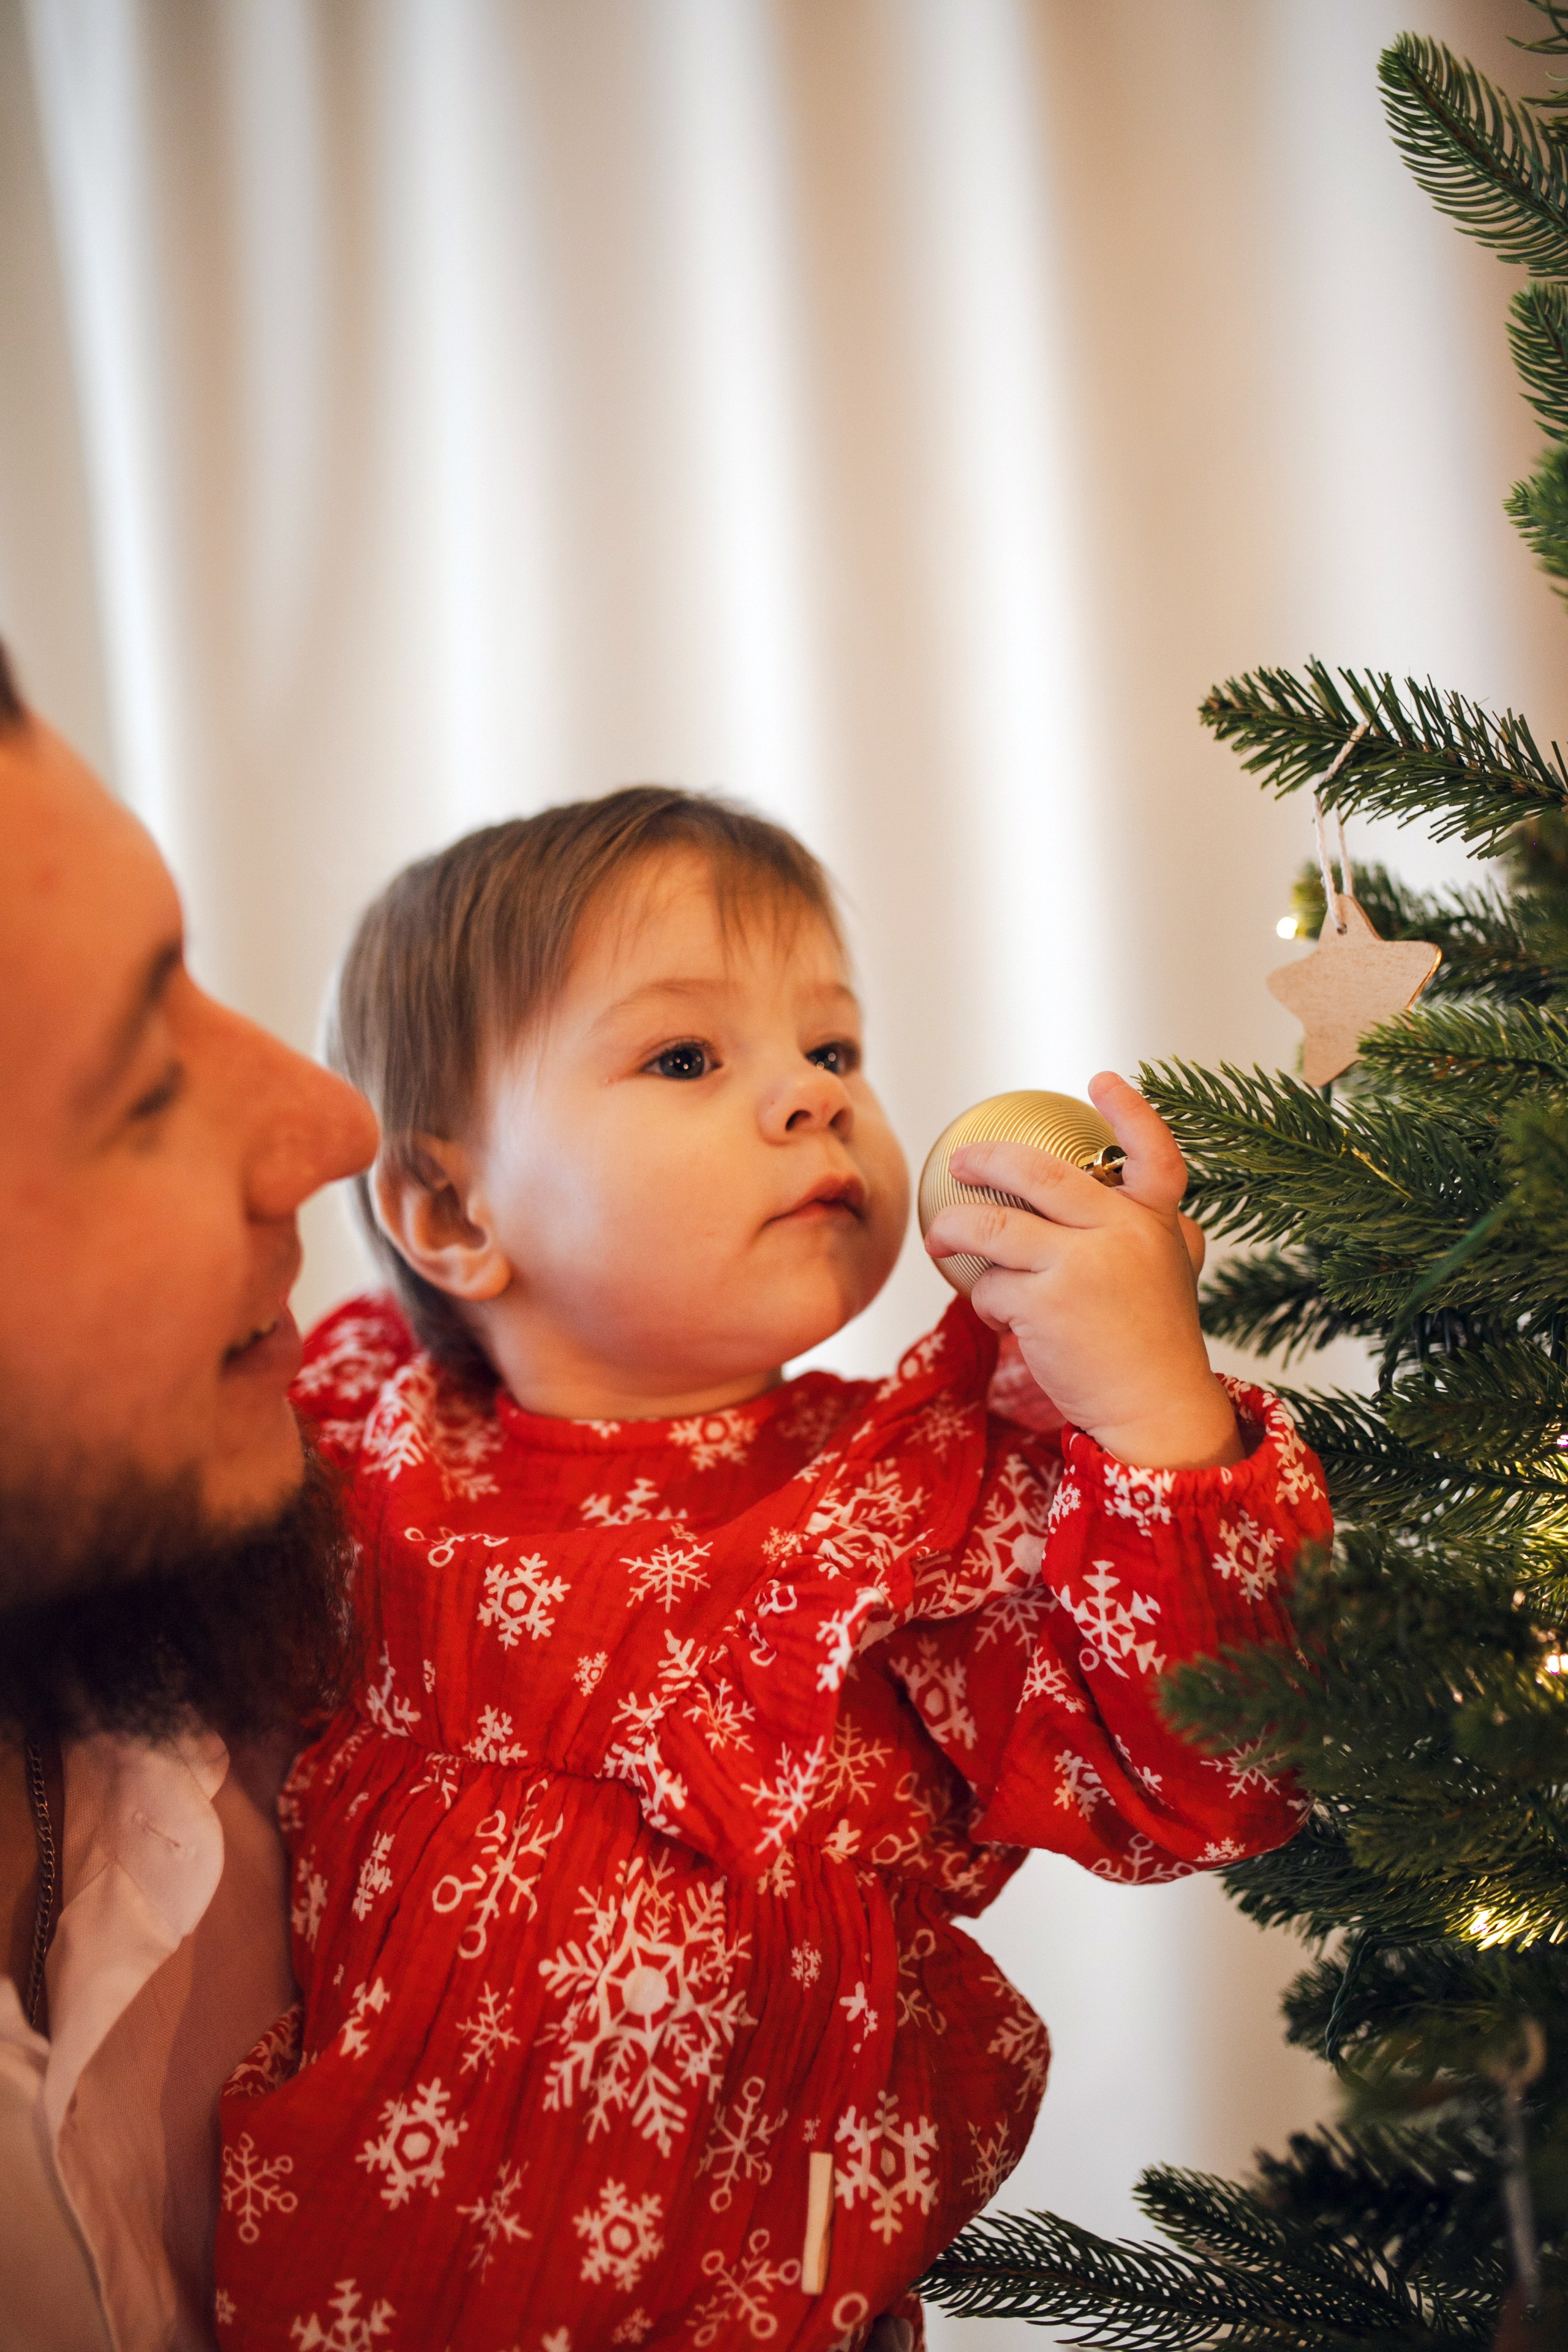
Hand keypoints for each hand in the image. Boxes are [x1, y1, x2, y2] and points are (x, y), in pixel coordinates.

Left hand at [922, 1071, 1240, 1468]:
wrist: (1155, 1411)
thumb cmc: (1151, 1344)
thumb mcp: (1162, 1273)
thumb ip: (1137, 1232)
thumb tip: (1101, 1198)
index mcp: (1157, 1222)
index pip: (1153, 1153)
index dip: (1129, 1112)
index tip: (1100, 1079)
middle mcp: (1123, 1232)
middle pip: (1038, 1172)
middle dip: (986, 1160)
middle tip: (961, 1161)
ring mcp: (1082, 1264)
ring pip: (992, 1228)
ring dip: (954, 1230)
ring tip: (941, 1239)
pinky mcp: (1046, 1304)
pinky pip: (989, 1287)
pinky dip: (985, 1301)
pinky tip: (1002, 1318)